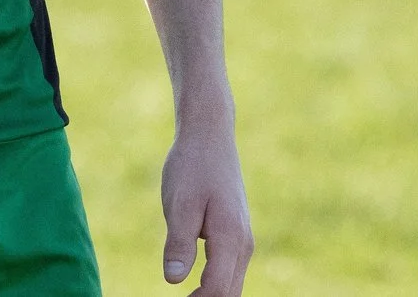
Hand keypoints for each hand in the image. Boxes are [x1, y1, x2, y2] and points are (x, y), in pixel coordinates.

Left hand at [160, 113, 251, 294]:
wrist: (210, 136)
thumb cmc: (192, 166)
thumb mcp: (180, 203)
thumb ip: (179, 242)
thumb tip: (173, 280)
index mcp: (230, 237)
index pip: (216, 289)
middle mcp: (243, 243)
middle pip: (229, 294)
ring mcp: (242, 240)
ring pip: (232, 286)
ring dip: (211, 296)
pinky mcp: (236, 235)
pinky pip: (229, 272)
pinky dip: (215, 286)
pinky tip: (194, 288)